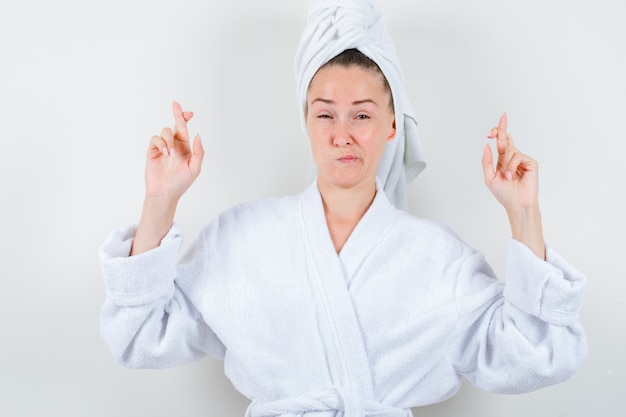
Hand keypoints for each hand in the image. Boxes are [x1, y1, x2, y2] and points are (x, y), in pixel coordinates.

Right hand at [131, 101, 203, 255]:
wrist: (165, 194)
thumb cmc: (181, 183)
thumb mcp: (194, 169)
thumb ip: (199, 152)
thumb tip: (198, 135)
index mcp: (186, 148)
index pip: (185, 130)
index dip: (185, 118)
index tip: (189, 112)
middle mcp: (174, 145)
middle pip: (176, 125)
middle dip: (177, 113)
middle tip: (175, 104)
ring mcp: (163, 147)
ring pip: (166, 131)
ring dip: (170, 139)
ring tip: (171, 154)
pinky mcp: (152, 151)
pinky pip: (156, 139)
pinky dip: (161, 143)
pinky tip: (166, 152)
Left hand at [481, 113, 538, 210]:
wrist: (517, 204)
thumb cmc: (504, 194)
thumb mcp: (490, 178)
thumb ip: (487, 162)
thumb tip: (486, 146)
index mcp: (502, 161)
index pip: (500, 143)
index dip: (496, 134)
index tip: (489, 132)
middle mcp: (512, 158)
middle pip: (507, 139)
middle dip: (503, 128)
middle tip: (503, 116)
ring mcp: (522, 160)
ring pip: (510, 151)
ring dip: (505, 164)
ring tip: (507, 177)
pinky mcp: (531, 163)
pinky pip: (517, 156)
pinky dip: (511, 166)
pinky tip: (512, 176)